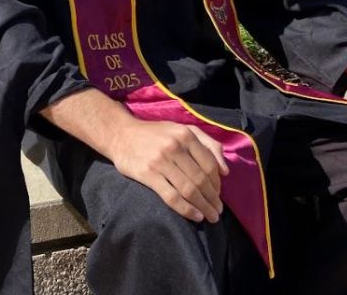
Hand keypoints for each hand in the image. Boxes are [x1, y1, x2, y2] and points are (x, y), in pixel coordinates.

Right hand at [106, 119, 228, 222]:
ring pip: (189, 189)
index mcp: (186, 135)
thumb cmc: (155, 134)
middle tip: (217, 212)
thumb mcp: (182, 129)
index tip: (219, 196)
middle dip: (212, 199)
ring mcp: (161, 161)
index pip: (209, 164)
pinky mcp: (148, 174)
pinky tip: (195, 215)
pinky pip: (172, 196)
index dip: (217, 183)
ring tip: (210, 217)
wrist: (121, 134)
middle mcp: (175, 147)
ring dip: (203, 206)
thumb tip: (225, 171)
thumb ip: (208, 143)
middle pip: (200, 179)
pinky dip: (186, 209)